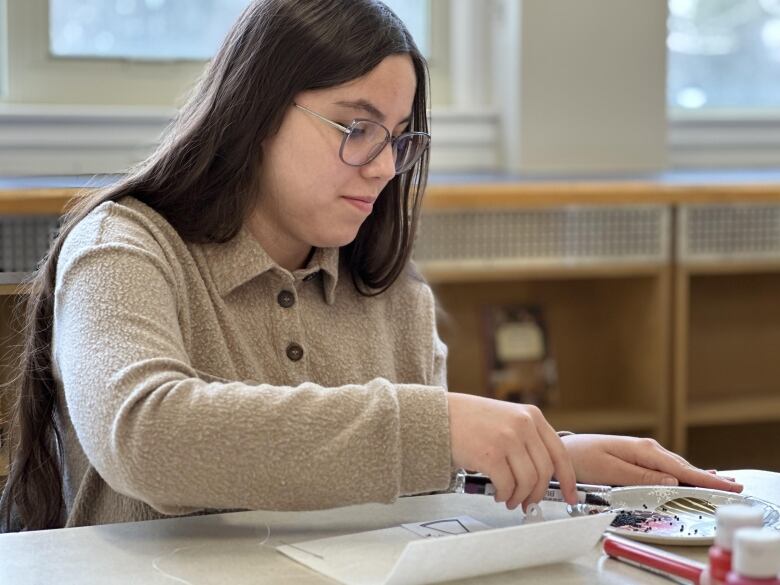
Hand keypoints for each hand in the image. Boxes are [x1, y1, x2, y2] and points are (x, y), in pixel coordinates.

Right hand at [447, 393, 577, 509]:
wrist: (439, 415)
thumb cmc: (469, 419)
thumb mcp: (507, 418)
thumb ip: (527, 438)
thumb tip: (542, 473)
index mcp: (531, 416)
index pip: (559, 452)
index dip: (568, 479)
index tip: (570, 495)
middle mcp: (523, 425)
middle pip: (545, 471)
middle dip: (538, 493)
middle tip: (528, 502)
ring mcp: (507, 439)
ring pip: (527, 481)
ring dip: (519, 496)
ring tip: (509, 498)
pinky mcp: (490, 454)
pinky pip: (507, 485)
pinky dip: (504, 494)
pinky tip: (497, 492)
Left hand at [561, 434, 742, 492]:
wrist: (561, 450)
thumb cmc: (580, 460)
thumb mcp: (608, 471)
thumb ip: (640, 477)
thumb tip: (670, 480)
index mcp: (642, 450)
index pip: (680, 467)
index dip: (704, 478)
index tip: (725, 484)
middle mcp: (645, 449)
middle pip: (682, 467)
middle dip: (707, 477)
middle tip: (733, 487)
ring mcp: (642, 453)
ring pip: (675, 467)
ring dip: (697, 475)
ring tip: (721, 483)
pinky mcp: (637, 458)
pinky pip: (665, 467)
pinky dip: (683, 471)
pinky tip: (694, 474)